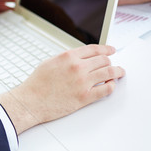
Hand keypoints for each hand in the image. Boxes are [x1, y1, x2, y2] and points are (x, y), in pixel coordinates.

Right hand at [0, 44, 124, 134]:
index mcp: (68, 56)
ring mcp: (83, 82)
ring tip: (120, 73)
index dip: (105, 49)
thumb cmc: (37, 84)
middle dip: (110, 62)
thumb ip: (66, 59)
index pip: (94, 49)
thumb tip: (78, 58)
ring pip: (109, 73)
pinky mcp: (85, 97)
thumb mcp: (49, 63)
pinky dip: (111, 86)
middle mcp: (77, 67)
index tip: (111, 50)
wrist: (31, 101)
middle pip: (104, 60)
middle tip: (113, 64)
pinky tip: (110, 85)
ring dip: (117, 72)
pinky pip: (106, 89)